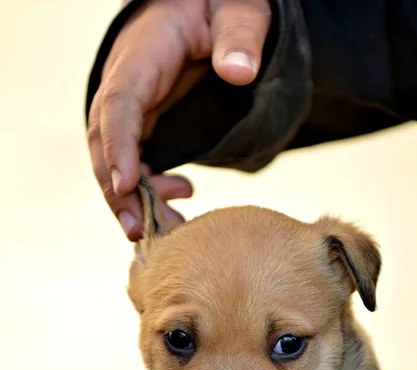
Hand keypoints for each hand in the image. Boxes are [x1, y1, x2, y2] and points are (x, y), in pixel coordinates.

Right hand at [87, 0, 271, 240]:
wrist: (208, 9)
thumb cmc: (223, 5)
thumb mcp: (238, 10)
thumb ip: (240, 36)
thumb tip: (240, 71)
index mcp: (143, 57)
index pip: (120, 104)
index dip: (119, 146)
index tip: (125, 185)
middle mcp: (128, 86)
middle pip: (106, 141)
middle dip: (118, 190)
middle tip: (140, 231)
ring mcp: (134, 108)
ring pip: (116, 159)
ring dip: (134, 200)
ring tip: (168, 231)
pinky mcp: (146, 124)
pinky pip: (135, 161)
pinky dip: (149, 189)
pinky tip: (181, 198)